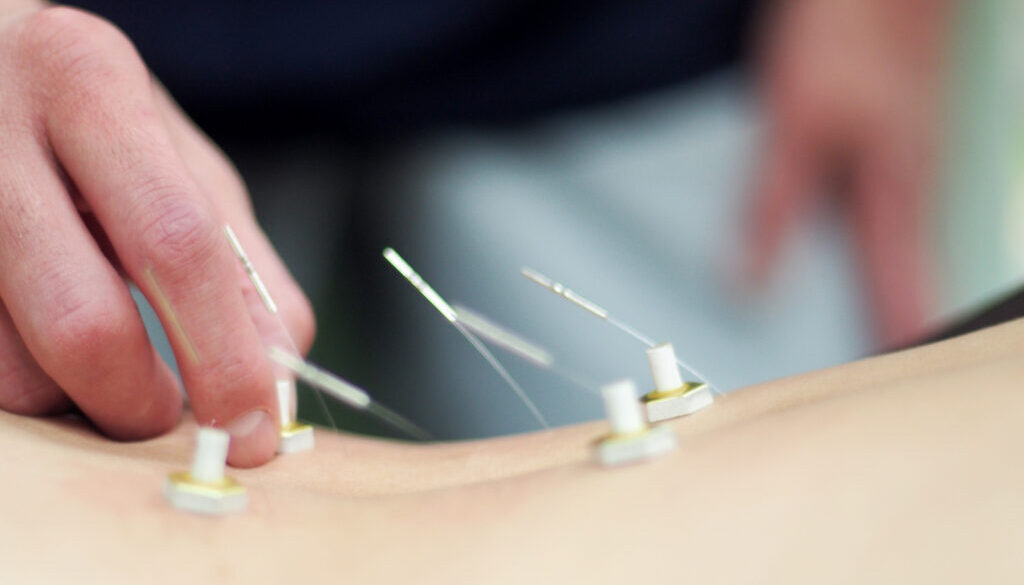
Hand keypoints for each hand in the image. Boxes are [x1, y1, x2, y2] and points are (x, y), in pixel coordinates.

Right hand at [0, 5, 314, 465]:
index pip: (177, 244)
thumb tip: (278, 382)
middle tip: (169, 418)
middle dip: (142, 404)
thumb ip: (241, 267)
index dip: (226, 358)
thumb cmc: (89, 123)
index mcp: (89, 85)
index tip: (253, 432)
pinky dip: (31, 383)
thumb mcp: (180, 163)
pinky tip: (48, 344)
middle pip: (84, 323)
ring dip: (76, 401)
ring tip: (103, 368)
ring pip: (11, 372)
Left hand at [747, 0, 950, 346]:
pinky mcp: (888, 137)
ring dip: (872, 285)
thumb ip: (772, 206)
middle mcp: (907, 183)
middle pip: (899, 274)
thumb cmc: (848, 32)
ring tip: (849, 330)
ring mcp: (903, 160)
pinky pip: (877, 211)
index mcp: (893, 190)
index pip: (895, 291)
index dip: (885, 341)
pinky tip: (838, 249)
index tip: (872, 390)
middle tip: (853, 369)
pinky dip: (861, 243)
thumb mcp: (795, 125)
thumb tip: (751, 282)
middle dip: (881, 321)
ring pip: (888, 244)